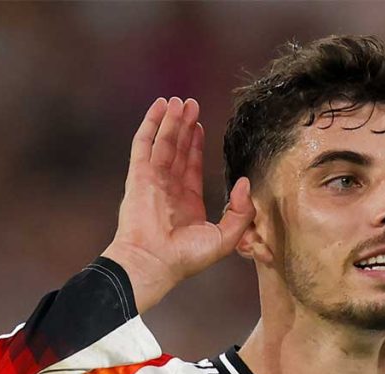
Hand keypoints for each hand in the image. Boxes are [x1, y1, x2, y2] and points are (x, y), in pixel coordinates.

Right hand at [102, 97, 255, 313]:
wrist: (154, 262)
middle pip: (178, 149)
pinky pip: (144, 144)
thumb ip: (242, 212)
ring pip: (163, 142)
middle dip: (185, 126)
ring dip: (171, 120)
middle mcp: (169, 188)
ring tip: (179, 100)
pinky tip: (160, 106)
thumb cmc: (186, 257)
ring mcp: (152, 180)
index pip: (192, 166)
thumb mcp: (226, 237)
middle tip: (191, 104)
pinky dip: (151, 124)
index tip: (200, 127)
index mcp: (187, 202)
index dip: (196, 145)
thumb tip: (246, 183)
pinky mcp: (138, 175)